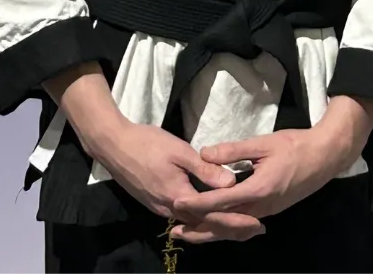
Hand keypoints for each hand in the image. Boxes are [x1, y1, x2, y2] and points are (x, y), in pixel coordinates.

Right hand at [100, 121, 266, 241]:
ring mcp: (160, 208)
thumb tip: (232, 183)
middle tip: (256, 229)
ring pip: (194, 223)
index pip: (213, 214)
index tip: (258, 222)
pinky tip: (212, 213)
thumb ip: (205, 169)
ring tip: (240, 223)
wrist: (114, 145)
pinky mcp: (155, 203)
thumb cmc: (148, 144)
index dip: (237, 219)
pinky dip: (201, 218)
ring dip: (217, 224)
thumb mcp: (180, 152)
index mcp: (179, 197)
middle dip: (231, 227)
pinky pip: (183, 217)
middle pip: (205, 225)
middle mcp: (170, 209)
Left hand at [168, 96, 372, 245]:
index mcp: (258, 190)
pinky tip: (216, 224)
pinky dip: (227, 227)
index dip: (198, 204)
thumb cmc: (294, 146)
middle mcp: (262, 207)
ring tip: (189, 232)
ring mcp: (268, 211)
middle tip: (175, 230)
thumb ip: (233, 151)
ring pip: (234, 228)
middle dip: (199, 228)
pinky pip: (244, 224)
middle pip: (225, 224)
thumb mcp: (262, 143)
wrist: (325, 156)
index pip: (221, 202)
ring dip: (211, 230)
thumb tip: (205, 153)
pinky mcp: (272, 209)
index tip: (177, 204)